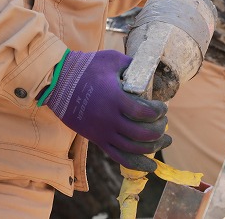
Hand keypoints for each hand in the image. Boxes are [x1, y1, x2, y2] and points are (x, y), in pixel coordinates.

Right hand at [44, 50, 169, 171]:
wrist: (58, 82)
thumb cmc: (85, 68)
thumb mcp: (111, 59)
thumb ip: (132, 64)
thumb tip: (148, 70)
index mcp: (115, 99)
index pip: (144, 112)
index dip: (158, 112)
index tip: (163, 108)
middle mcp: (110, 119)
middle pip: (142, 134)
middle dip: (159, 130)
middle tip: (166, 124)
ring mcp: (103, 132)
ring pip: (133, 148)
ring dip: (153, 147)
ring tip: (164, 141)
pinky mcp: (97, 139)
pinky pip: (119, 156)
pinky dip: (136, 163)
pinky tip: (150, 165)